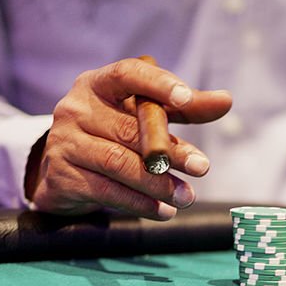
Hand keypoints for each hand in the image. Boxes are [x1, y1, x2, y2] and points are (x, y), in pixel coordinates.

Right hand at [25, 58, 231, 218]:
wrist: (62, 172)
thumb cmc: (112, 135)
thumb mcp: (143, 117)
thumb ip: (183, 108)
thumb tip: (225, 100)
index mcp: (97, 84)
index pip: (127, 74)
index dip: (157, 84)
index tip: (185, 99)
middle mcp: (75, 108)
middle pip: (129, 129)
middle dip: (171, 151)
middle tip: (202, 167)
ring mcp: (64, 142)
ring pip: (117, 163)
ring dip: (157, 184)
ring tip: (186, 197)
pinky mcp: (61, 176)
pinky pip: (106, 191)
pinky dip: (139, 204)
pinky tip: (163, 211)